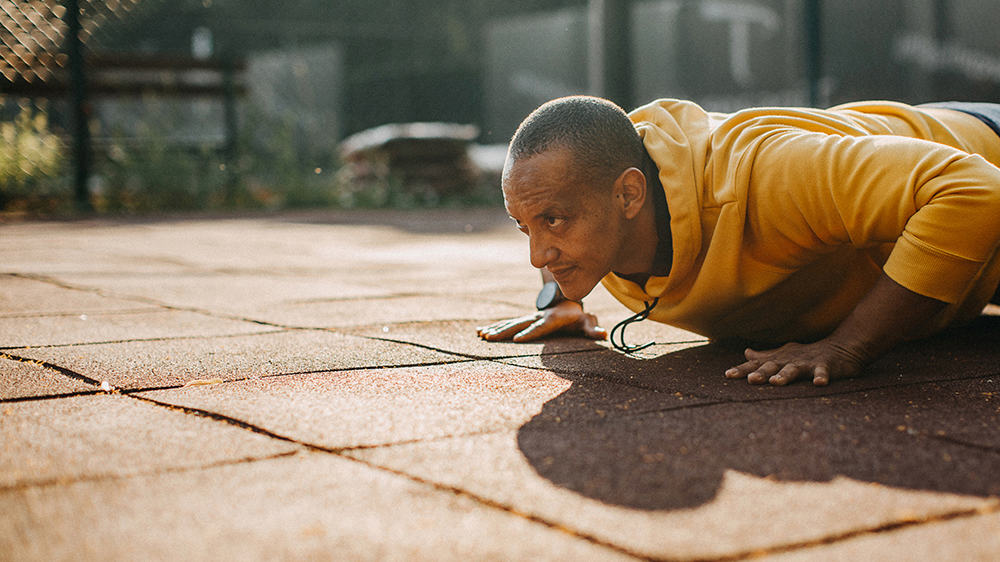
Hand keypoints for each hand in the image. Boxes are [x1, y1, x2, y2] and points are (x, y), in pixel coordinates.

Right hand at [476, 301, 605, 342]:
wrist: (569, 301)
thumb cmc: (579, 317)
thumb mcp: (587, 323)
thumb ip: (593, 329)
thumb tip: (604, 334)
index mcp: (551, 320)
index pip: (539, 327)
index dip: (529, 333)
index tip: (516, 340)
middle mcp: (537, 318)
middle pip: (519, 325)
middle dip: (504, 332)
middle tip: (490, 338)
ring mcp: (529, 318)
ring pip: (510, 324)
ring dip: (496, 330)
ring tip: (481, 335)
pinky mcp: (525, 320)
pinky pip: (509, 324)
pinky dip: (495, 328)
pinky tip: (481, 333)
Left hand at [724, 339, 868, 385]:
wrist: (840, 347)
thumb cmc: (807, 354)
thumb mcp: (784, 354)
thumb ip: (764, 356)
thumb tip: (746, 353)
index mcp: (779, 359)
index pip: (757, 364)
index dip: (742, 369)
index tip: (727, 375)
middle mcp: (789, 360)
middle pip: (772, 367)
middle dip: (761, 373)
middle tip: (750, 380)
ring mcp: (807, 363)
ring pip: (794, 370)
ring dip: (785, 375)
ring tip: (776, 382)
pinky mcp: (825, 366)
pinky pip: (823, 372)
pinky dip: (821, 377)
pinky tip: (819, 384)